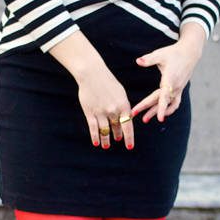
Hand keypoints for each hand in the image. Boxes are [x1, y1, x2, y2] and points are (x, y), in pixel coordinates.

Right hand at [47, 29, 134, 148]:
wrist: (92, 73)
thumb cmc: (107, 81)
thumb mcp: (120, 93)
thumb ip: (123, 106)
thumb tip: (127, 118)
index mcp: (123, 105)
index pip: (128, 126)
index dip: (129, 138)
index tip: (129, 146)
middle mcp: (113, 111)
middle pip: (116, 128)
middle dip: (118, 135)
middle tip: (118, 139)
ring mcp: (101, 112)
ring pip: (105, 131)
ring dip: (106, 140)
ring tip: (106, 146)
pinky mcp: (90, 112)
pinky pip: (94, 128)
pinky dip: (95, 137)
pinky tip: (96, 143)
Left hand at [131, 25, 205, 123]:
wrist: (190, 53)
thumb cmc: (174, 53)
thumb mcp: (160, 54)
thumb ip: (148, 59)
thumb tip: (138, 61)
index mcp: (170, 79)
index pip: (164, 96)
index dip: (161, 108)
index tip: (159, 119)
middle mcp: (175, 87)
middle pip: (161, 102)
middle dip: (149, 109)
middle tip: (133, 114)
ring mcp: (178, 89)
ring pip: (168, 105)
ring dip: (157, 112)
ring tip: (145, 118)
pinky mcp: (179, 89)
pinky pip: (174, 103)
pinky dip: (167, 109)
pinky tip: (159, 114)